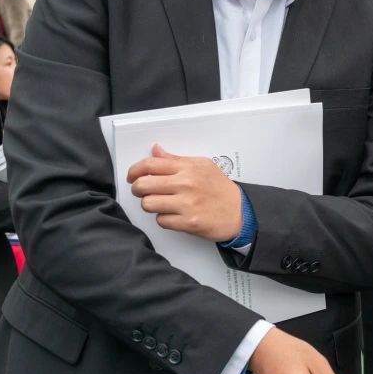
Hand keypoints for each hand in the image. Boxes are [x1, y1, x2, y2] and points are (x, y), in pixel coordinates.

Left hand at [126, 144, 241, 241]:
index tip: (132, 176)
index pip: (150, 165)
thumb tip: (155, 151)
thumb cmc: (220, 189)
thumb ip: (176, 160)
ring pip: (148, 204)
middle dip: (138, 189)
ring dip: (150, 205)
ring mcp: (186, 204)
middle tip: (142, 191)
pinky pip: (161, 221)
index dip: (134, 171)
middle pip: (143, 185)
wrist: (240, 212)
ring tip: (160, 204)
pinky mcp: (188, 222)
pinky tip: (173, 215)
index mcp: (188, 168)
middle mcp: (186, 184)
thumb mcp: (202, 166)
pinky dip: (164, 219)